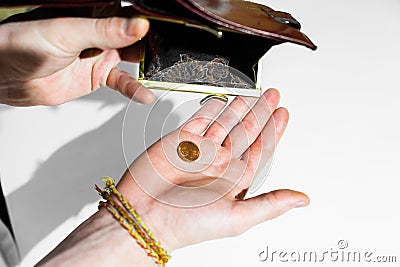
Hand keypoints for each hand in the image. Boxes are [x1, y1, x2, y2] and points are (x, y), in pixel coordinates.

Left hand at [0, 14, 153, 105]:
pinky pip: (122, 81)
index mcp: (95, 11)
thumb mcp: (68, 33)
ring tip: (161, 72)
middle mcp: (101, 31)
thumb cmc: (24, 43)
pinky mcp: (98, 75)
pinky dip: (134, 89)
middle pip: (136, 36)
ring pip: (133, 58)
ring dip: (148, 66)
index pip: (129, 12)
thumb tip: (138, 26)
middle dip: (153, 44)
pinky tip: (144, 94)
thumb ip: (105, 31)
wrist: (6, 77)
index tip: (167, 29)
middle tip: (168, 53)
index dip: (148, 20)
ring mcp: (101, 53)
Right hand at [117, 88, 309, 250]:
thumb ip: (271, 204)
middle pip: (246, 132)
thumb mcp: (237, 218)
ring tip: (255, 94)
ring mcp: (200, 150)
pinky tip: (225, 100)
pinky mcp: (181, 140)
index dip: (273, 132)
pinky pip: (201, 119)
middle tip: (273, 96)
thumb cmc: (185, 224)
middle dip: (261, 113)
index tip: (283, 114)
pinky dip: (213, 108)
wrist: (143, 215)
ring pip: (226, 122)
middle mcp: (218, 164)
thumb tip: (301, 200)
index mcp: (233, 180)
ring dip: (240, 108)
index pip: (260, 150)